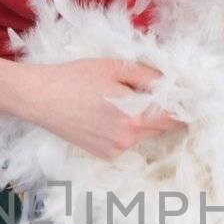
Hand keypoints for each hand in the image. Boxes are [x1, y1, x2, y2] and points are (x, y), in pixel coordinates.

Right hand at [26, 58, 183, 159]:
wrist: (40, 98)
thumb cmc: (76, 78)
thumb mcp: (115, 67)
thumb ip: (148, 76)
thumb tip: (173, 82)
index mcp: (134, 117)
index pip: (174, 118)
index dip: (181, 106)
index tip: (183, 96)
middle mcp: (129, 139)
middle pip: (159, 127)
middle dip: (159, 111)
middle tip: (145, 92)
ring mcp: (116, 150)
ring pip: (143, 134)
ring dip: (141, 120)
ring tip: (117, 101)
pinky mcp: (104, 155)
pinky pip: (126, 141)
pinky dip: (124, 130)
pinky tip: (104, 115)